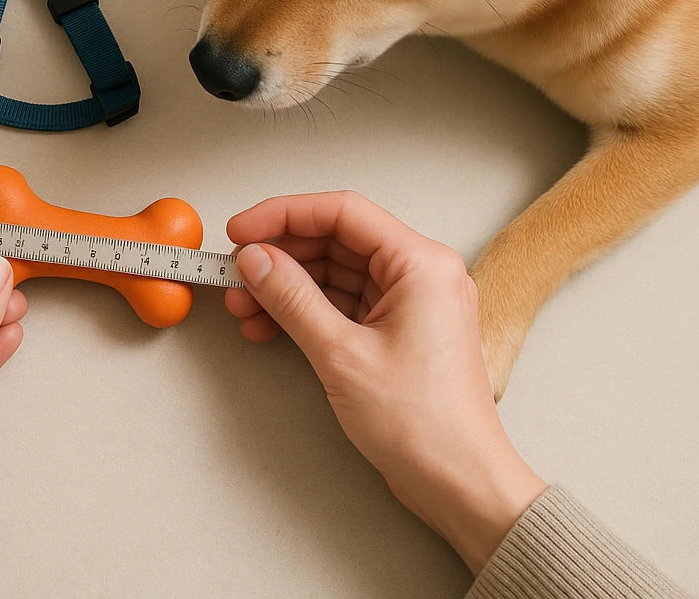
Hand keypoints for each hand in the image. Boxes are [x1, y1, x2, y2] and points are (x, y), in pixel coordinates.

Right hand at [225, 192, 545, 573]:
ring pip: (333, 272)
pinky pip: (341, 302)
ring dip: (285, 286)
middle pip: (334, 240)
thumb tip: (256, 260)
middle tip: (236, 273)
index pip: (341, 212)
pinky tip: (268, 324)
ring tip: (243, 305)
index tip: (242, 230)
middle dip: (280, 256)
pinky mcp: (396, 330)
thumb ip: (292, 298)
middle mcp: (419, 273)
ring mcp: (409, 302)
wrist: (461, 487)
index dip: (283, 214)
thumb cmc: (426, 425)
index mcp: (421, 263)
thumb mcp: (342, 354)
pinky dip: (304, 310)